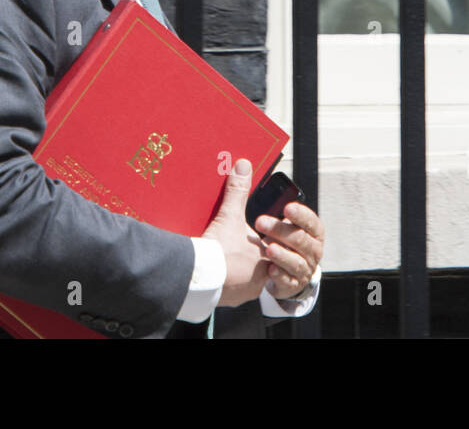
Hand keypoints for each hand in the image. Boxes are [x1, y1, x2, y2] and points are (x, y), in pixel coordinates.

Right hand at [201, 159, 268, 306]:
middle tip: (235, 246)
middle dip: (247, 256)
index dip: (259, 240)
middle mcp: (259, 280)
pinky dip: (224, 282)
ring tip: (224, 258)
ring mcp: (243, 294)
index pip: (271, 249)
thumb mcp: (229, 215)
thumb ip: (238, 191)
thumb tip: (243, 166)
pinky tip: (214, 272)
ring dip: (236, 270)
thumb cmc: (219, 250)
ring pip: (245, 280)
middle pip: (258, 265)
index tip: (248, 235)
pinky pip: (229, 291)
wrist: (197, 277)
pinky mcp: (227, 301)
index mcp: (265, 259)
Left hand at [255, 202, 323, 300]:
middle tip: (261, 223)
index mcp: (311, 231)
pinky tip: (269, 269)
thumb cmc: (274, 239)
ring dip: (282, 254)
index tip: (287, 208)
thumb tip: (242, 167)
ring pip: (296, 261)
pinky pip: (287, 280)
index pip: (311, 221)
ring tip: (267, 248)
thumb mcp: (267, 217)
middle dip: (281, 230)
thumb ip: (253, 195)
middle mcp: (311, 250)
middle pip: (301, 239)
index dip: (301, 214)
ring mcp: (303, 269)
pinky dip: (279, 274)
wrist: (275, 271)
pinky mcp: (292, 284)